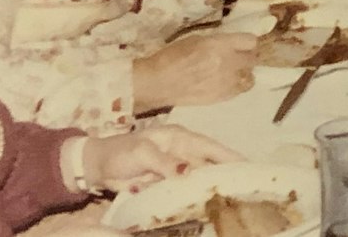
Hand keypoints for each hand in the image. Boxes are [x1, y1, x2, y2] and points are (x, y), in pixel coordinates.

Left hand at [83, 126, 242, 194]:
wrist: (97, 167)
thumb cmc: (121, 152)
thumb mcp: (142, 152)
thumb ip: (164, 162)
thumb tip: (188, 172)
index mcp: (180, 138)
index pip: (210, 146)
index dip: (230, 156)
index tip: (250, 166)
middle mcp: (182, 153)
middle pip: (209, 165)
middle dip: (226, 175)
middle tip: (246, 189)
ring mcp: (175, 171)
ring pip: (198, 181)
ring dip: (211, 190)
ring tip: (230, 202)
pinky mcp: (166, 186)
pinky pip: (184, 193)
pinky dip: (193, 199)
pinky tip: (204, 210)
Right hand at [131, 32, 257, 111]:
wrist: (159, 83)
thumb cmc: (173, 56)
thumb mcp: (197, 40)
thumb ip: (218, 42)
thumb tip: (231, 45)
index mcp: (221, 45)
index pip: (251, 41)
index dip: (247, 42)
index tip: (243, 44)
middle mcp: (228, 62)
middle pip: (253, 59)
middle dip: (248, 57)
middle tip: (239, 58)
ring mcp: (227, 82)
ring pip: (250, 77)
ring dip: (244, 73)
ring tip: (233, 73)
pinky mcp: (222, 97)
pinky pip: (239, 90)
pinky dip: (237, 86)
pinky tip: (225, 83)